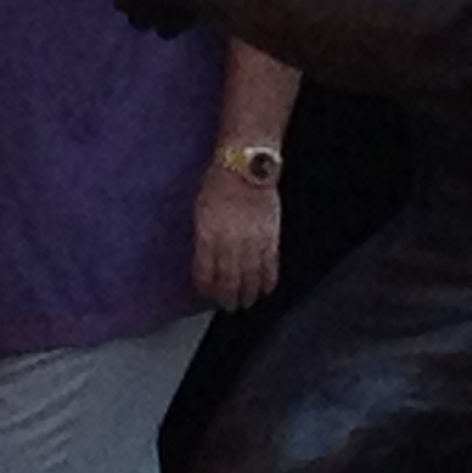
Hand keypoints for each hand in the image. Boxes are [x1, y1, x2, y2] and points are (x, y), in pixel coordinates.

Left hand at [193, 161, 282, 310]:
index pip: (205, 273)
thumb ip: (204, 238)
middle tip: (228, 307)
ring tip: (246, 303)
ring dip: (248, 294)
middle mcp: (229, 241)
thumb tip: (206, 261)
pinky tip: (265, 290)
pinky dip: (268, 281)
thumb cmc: (219, 183)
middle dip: (228, 298)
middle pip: (229, 280)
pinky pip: (270, 265)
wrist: (246, 165)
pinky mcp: (271, 236)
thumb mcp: (200, 210)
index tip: (207, 295)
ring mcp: (252, 240)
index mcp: (208, 234)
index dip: (206, 288)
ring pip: (251, 277)